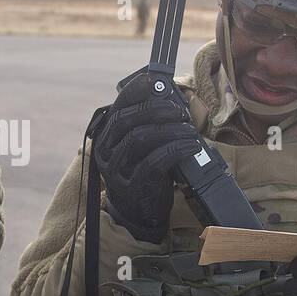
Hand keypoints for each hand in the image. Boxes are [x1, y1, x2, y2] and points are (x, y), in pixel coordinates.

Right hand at [92, 72, 202, 242]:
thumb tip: (167, 94)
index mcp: (106, 136)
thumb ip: (148, 124)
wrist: (138, 213)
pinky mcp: (131, 186)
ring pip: (140, 138)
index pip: (118, 106)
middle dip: (158, 110)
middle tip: (181, 112)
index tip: (157, 82)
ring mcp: (116, 169)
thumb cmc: (144, 172)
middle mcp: (106, 151)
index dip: (136, 91)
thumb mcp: (142, 147)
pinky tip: (190, 147)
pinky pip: (153, 162)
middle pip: (128, 120)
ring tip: (189, 130)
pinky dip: (175, 150)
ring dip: (170, 130)